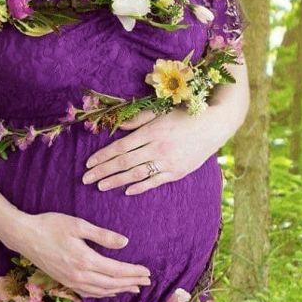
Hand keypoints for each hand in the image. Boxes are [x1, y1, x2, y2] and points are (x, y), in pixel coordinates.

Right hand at [0, 211, 152, 298]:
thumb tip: (125, 243)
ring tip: (134, 288)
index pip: (117, 271)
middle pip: (112, 283)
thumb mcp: (78, 225)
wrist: (23, 236)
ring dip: (119, 290)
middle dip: (131, 282)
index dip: (134, 272)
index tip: (148, 272)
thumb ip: (102, 235)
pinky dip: (102, 294)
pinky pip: (88, 292)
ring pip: (101, 291)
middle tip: (147, 282)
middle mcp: (79, 275)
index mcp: (85, 260)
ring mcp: (70, 281)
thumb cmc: (50, 225)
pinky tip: (109, 292)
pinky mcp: (64, 281)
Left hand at [81, 107, 226, 195]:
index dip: (102, 156)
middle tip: (86, 179)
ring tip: (101, 186)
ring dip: (117, 181)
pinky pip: (155, 181)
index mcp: (152, 131)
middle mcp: (158, 148)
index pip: (121, 147)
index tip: (88, 163)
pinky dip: (140, 187)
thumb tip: (117, 126)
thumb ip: (138, 119)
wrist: (215, 125)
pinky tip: (127, 191)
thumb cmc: (184, 115)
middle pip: (124, 162)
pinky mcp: (178, 172)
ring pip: (137, 174)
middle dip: (103, 171)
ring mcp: (168, 162)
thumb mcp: (160, 111)